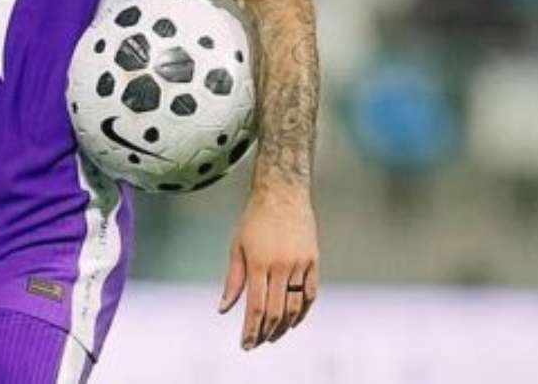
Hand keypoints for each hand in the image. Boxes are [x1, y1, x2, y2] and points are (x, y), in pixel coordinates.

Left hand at [217, 187, 318, 349]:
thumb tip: (224, 309)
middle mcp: (281, 266)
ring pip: (295, 307)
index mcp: (258, 263)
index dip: (251, 330)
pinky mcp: (313, 261)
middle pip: (276, 312)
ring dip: (284, 326)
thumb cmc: (254, 219)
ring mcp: (300, 264)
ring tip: (273, 336)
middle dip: (265, 333)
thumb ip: (233, 280)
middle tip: (257, 343)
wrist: (282, 193)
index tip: (245, 344)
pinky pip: (310, 295)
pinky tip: (293, 321)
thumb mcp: (237, 247)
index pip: (256, 307)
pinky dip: (302, 312)